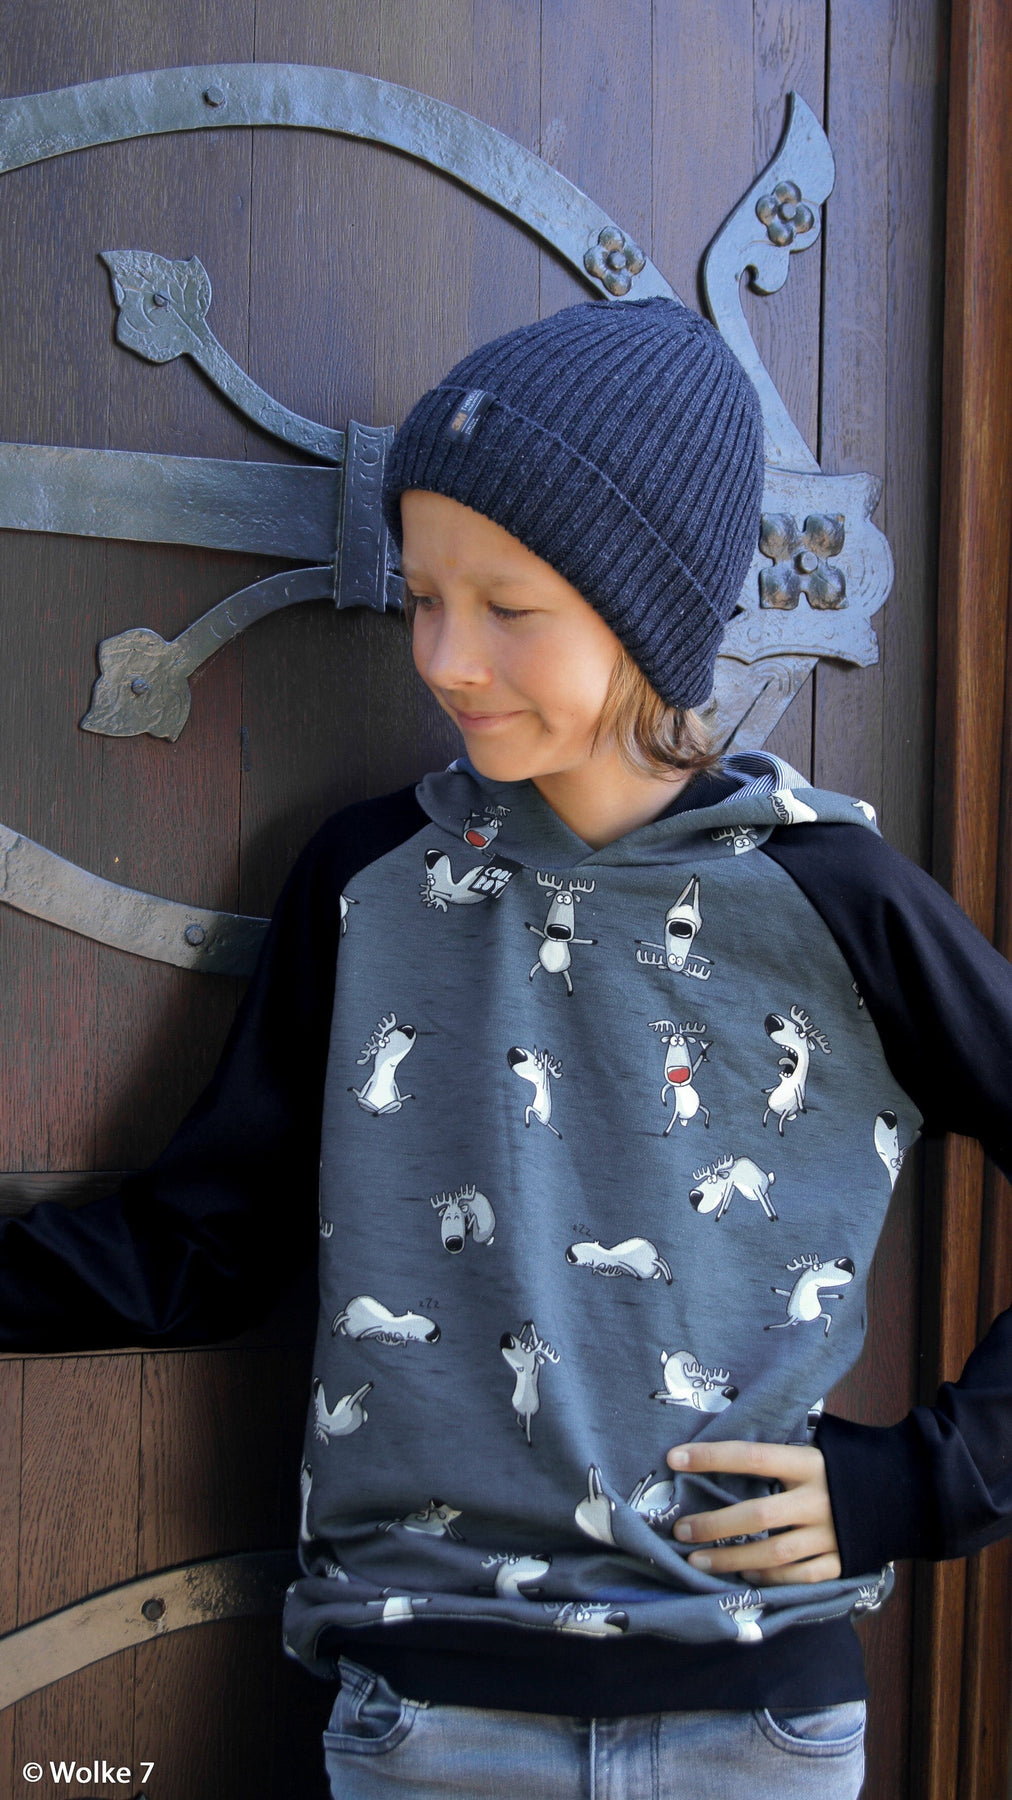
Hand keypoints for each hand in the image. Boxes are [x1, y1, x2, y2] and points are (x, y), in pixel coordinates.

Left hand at [667, 1440, 840, 1585]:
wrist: (900, 1493)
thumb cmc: (840, 1468)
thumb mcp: (813, 1452)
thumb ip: (776, 1459)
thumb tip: (718, 1456)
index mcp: (809, 1463)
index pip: (752, 1457)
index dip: (712, 1457)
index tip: (675, 1458)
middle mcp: (818, 1500)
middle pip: (758, 1515)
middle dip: (714, 1525)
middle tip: (681, 1531)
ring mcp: (831, 1535)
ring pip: (773, 1553)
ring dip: (732, 1560)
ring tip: (698, 1562)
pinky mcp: (841, 1562)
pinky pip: (798, 1577)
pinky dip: (769, 1579)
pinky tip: (745, 1578)